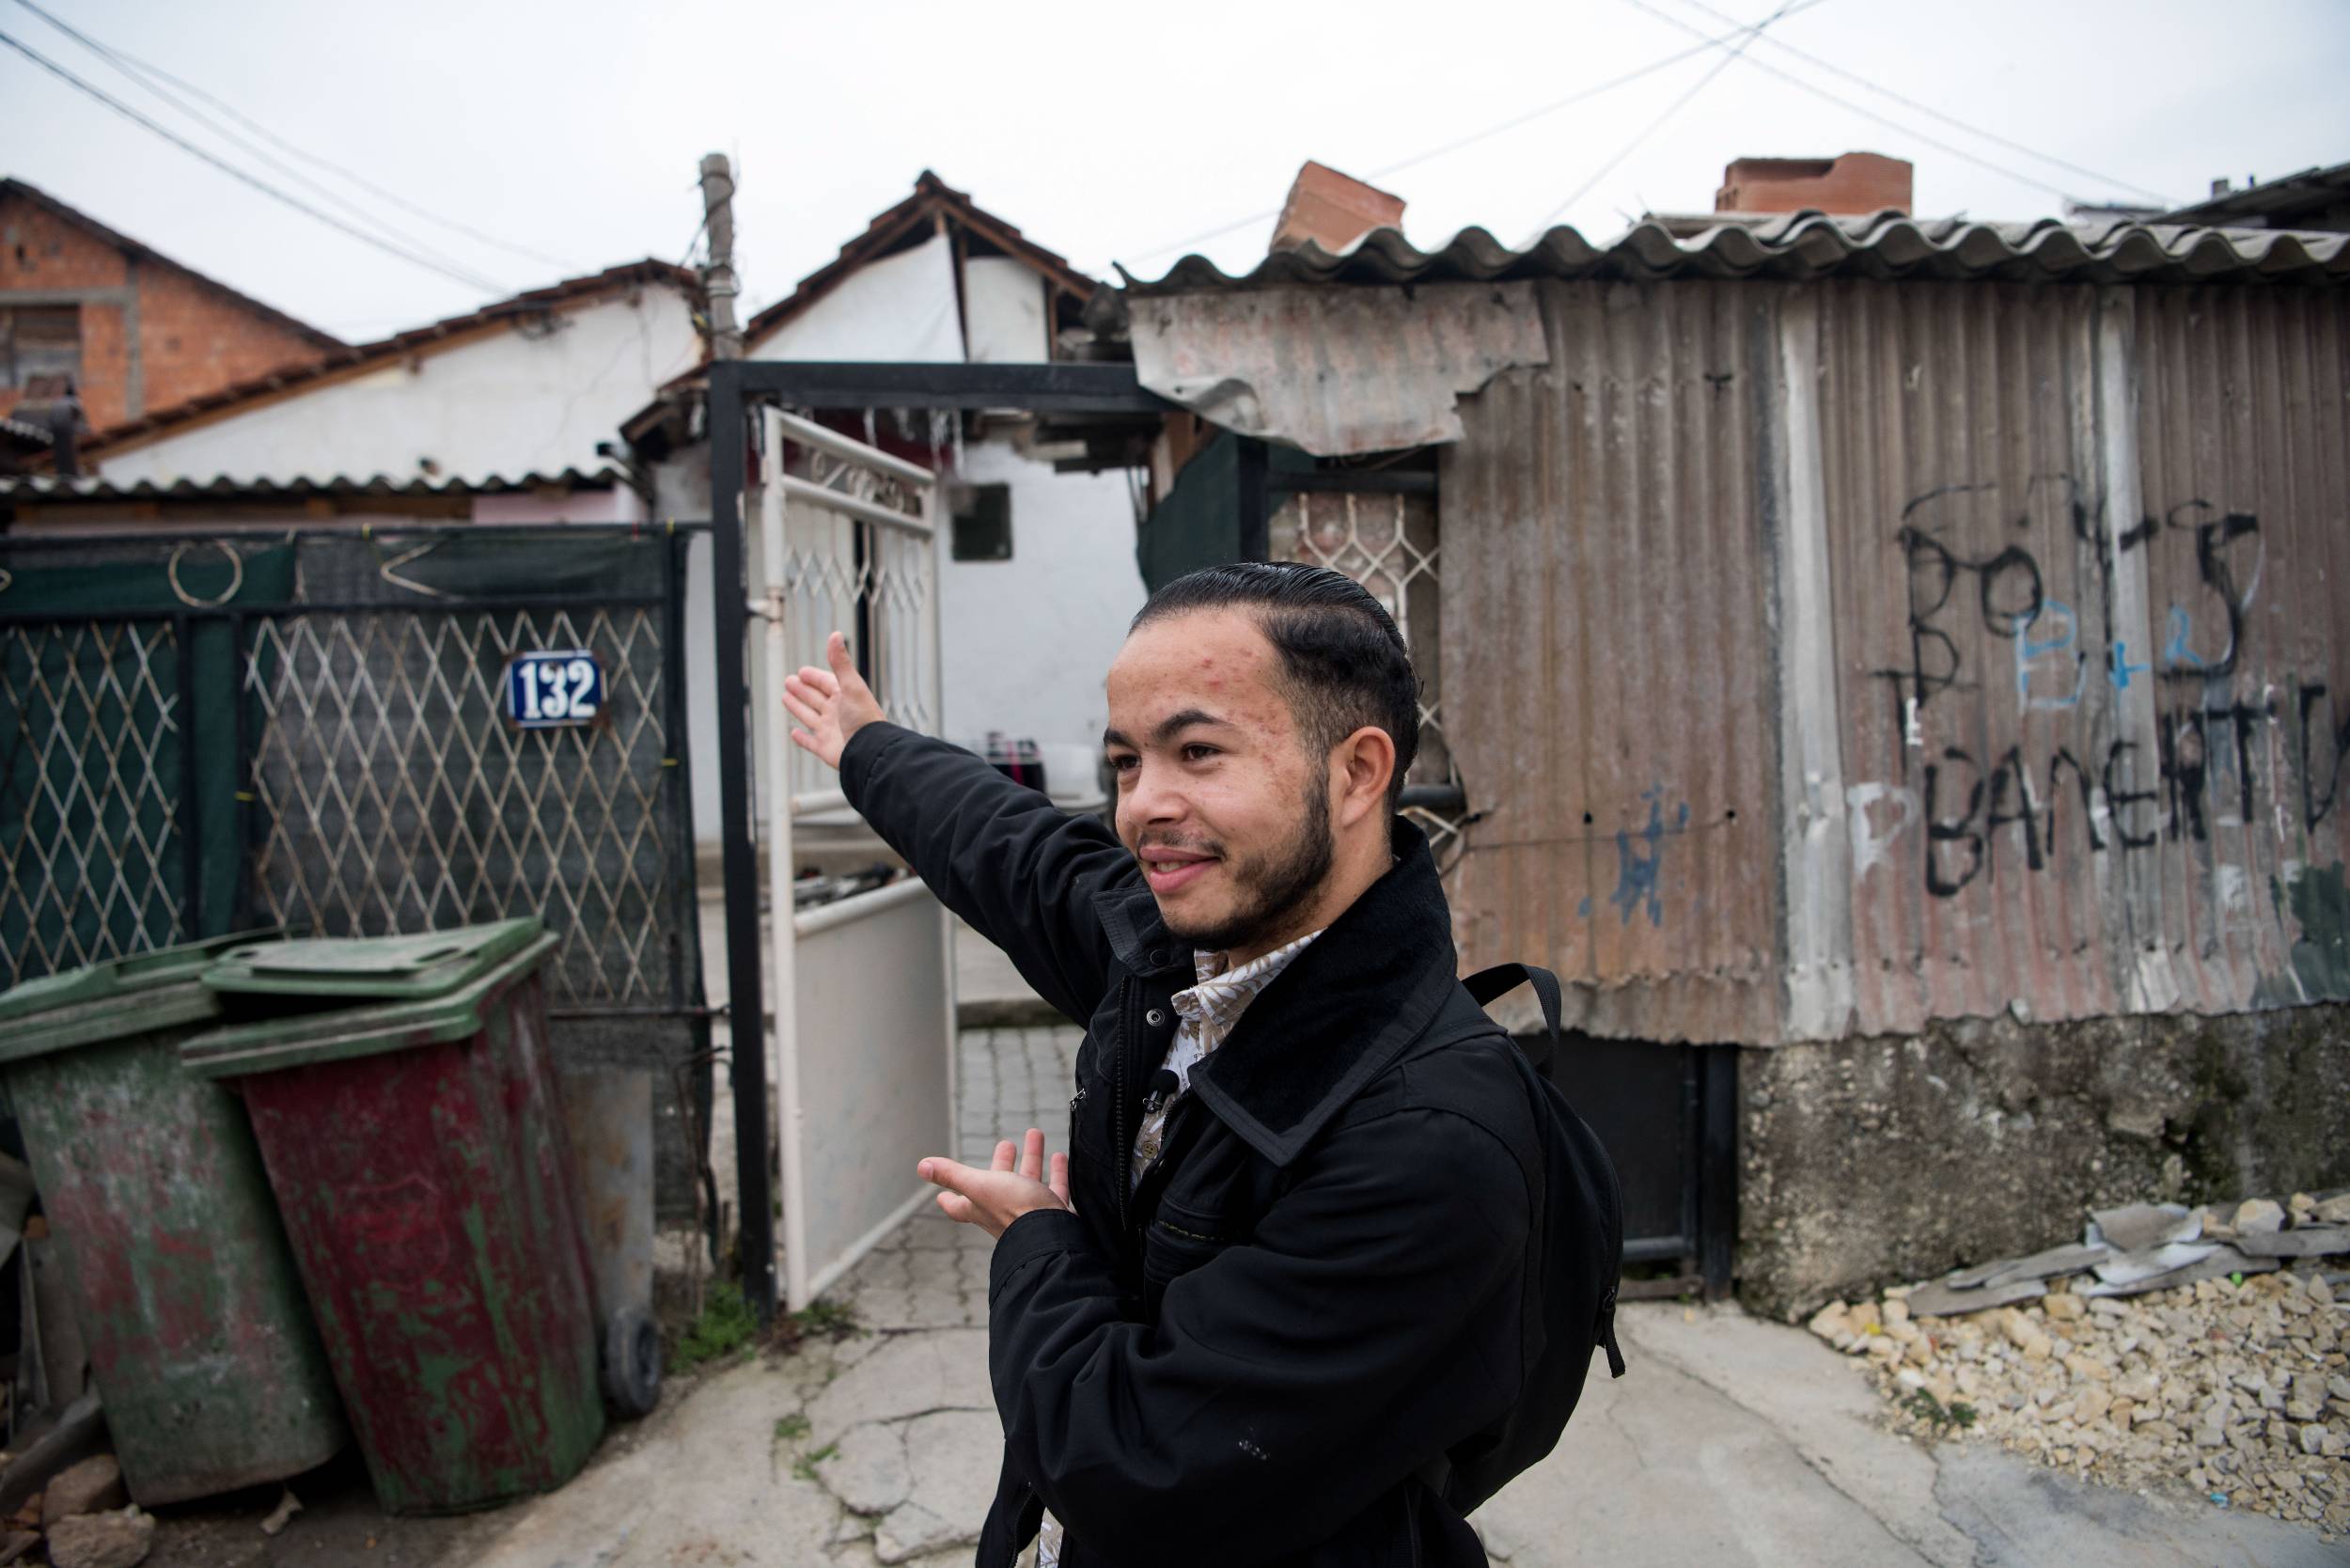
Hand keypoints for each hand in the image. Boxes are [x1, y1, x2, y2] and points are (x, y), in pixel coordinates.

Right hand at [781, 631, 885, 770]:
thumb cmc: (864, 718)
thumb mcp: (851, 685)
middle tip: (788, 680)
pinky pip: (810, 743)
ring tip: (785, 697)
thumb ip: (841, 662)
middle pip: (816, 698)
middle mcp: (838, 713)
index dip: (814, 677)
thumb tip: (835, 634)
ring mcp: (831, 732)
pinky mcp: (825, 749)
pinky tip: (794, 732)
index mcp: (845, 697)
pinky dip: (801, 738)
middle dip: (802, 689)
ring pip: (810, 717)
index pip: (827, 683)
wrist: (869, 751)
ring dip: (798, 707)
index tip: (801, 671)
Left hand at [919, 1128, 1071, 1239]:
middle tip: (1006, 1145)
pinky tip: (1060, 1156)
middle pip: (1000, 1185)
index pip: (959, 1205)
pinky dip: (1057, 1172)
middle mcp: (1004, 1212)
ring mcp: (1031, 1213)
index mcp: (982, 1207)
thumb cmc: (1012, 1210)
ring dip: (1032, 1158)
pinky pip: (1055, 1189)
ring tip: (1036, 1135)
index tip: (941, 1195)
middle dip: (1002, 1164)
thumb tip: (922, 1166)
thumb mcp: (978, 1185)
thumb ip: (952, 1175)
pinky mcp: (1053, 1213)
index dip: (950, 1198)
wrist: (1051, 1234)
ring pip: (1030, 1181)